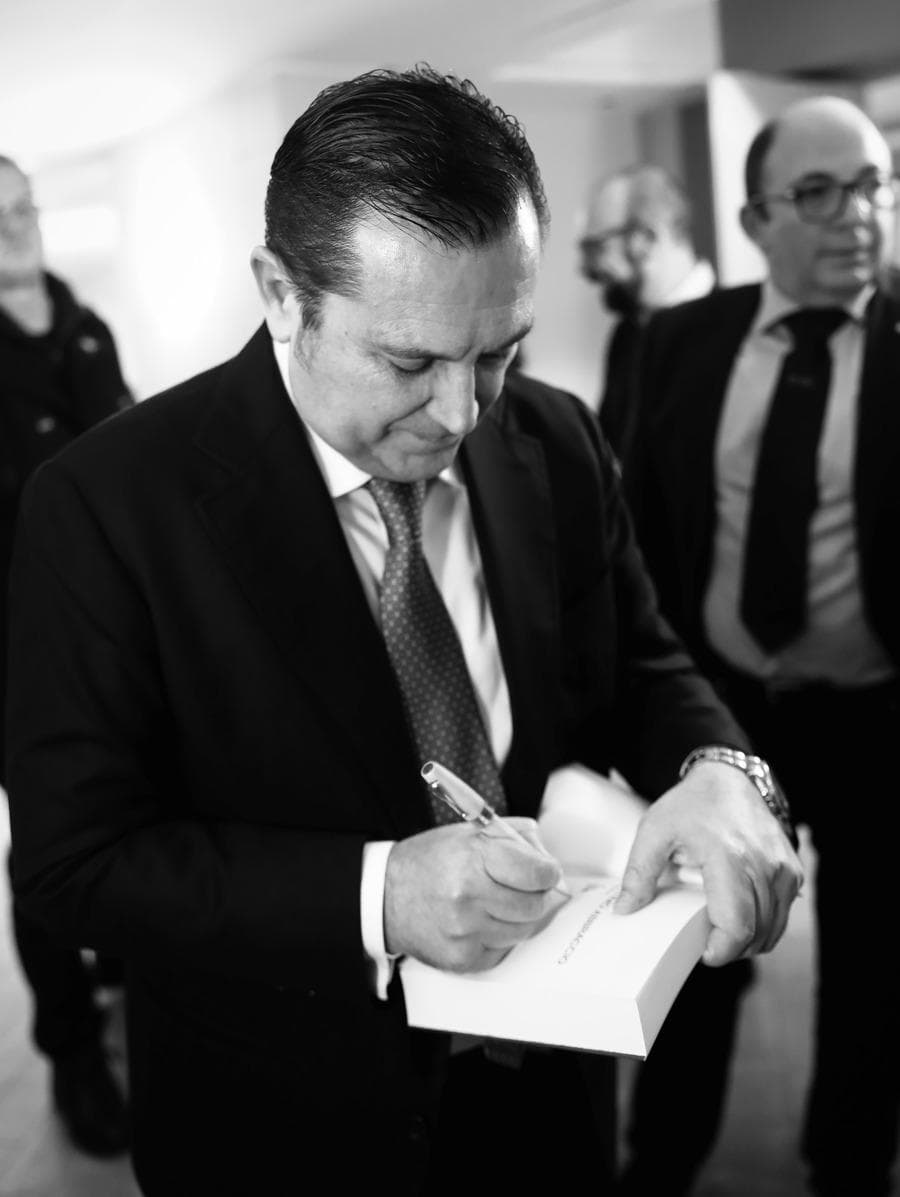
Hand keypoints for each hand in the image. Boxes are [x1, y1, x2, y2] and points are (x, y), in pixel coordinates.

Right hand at [384, 818, 565, 971]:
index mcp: (473, 858)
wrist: (386, 896)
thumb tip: (551, 866)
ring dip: (515, 917)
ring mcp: (465, 932)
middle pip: (535, 906)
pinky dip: (497, 937)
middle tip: (514, 886)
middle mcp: (468, 896)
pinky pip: (503, 950)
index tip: (543, 871)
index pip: (539, 874)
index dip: (547, 871)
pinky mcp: (462, 959)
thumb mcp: (472, 832)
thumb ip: (517, 839)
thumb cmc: (433, 861)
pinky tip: (476, 922)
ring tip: (490, 903)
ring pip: (523, 931)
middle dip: (532, 895)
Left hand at [614, 761, 803, 964]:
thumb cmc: (691, 805)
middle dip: (730, 948)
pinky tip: (740, 915)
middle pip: (757, 933)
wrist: (727, 777)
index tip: (702, 953)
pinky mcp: (792, 871)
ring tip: (720, 929)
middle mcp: (764, 865)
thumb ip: (638, 873)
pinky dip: (764, 925)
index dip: (721, 950)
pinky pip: (783, 914)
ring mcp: (783, 868)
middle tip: (705, 941)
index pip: (736, 924)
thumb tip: (625, 910)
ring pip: (773, 929)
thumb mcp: (654, 832)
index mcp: (728, 856)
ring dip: (749, 940)